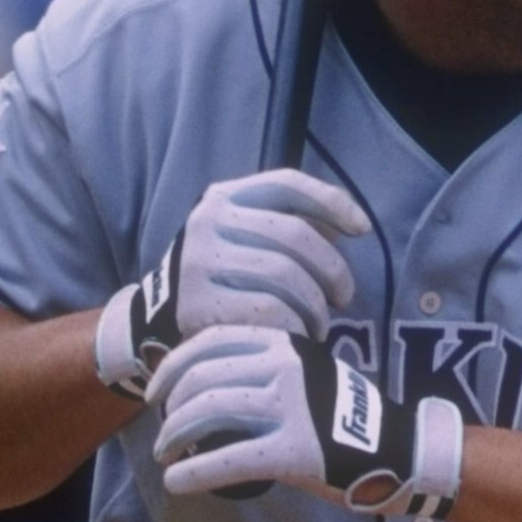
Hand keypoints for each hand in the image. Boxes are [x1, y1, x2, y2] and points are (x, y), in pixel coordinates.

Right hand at [94, 171, 368, 399]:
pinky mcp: (199, 304)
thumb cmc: (223, 280)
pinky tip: (296, 336)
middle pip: (296, 236)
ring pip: (286, 277)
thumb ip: (292, 227)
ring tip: (320, 325)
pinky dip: (295, 327)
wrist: (158, 323)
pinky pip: (270, 312)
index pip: (286, 184)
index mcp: (225, 198)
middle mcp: (208, 222)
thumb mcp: (248, 241)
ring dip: (316, 306)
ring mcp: (200, 262)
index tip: (362, 229)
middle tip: (342, 299)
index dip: (331, 202)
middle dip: (333, 271)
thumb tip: (349, 222)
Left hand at [149, 324, 464, 521]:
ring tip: (166, 457)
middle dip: (170, 408)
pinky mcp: (294, 450)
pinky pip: (229, 459)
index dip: (173, 366)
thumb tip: (207, 394)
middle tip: (162, 434)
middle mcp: (285, 368)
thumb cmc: (351, 422)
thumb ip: (264, 376)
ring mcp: (290, 407)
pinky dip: (195, 473)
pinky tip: (177, 484)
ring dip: (175, 436)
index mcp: (285, 344)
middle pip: (202, 378)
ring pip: (207, 412)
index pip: (210, 342)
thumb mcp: (308, 379)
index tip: (157, 392)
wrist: (403, 451)